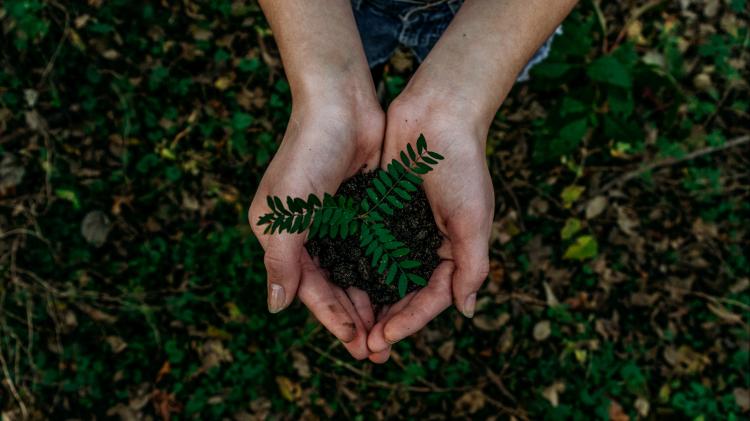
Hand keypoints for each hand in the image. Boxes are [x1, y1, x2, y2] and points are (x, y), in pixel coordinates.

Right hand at [249, 97, 383, 359]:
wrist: (341, 104)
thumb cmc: (308, 154)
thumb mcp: (286, 212)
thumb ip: (281, 261)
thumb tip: (276, 307)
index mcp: (282, 236)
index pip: (309, 289)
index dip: (332, 319)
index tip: (356, 345)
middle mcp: (307, 233)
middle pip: (333, 287)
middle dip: (354, 318)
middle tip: (378, 349)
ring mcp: (335, 221)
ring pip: (354, 273)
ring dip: (370, 301)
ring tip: (390, 329)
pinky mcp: (361, 208)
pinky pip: (372, 250)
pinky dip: (383, 272)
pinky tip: (400, 291)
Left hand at [366, 92, 493, 359]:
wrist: (438, 113)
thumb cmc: (462, 165)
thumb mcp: (474, 219)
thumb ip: (472, 266)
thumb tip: (466, 311)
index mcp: (453, 250)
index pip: (431, 297)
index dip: (409, 321)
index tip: (384, 338)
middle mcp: (426, 244)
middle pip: (404, 293)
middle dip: (386, 321)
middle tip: (364, 346)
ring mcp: (402, 228)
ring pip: (382, 275)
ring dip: (368, 301)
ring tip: (349, 326)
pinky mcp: (380, 210)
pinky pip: (366, 246)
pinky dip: (355, 267)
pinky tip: (337, 284)